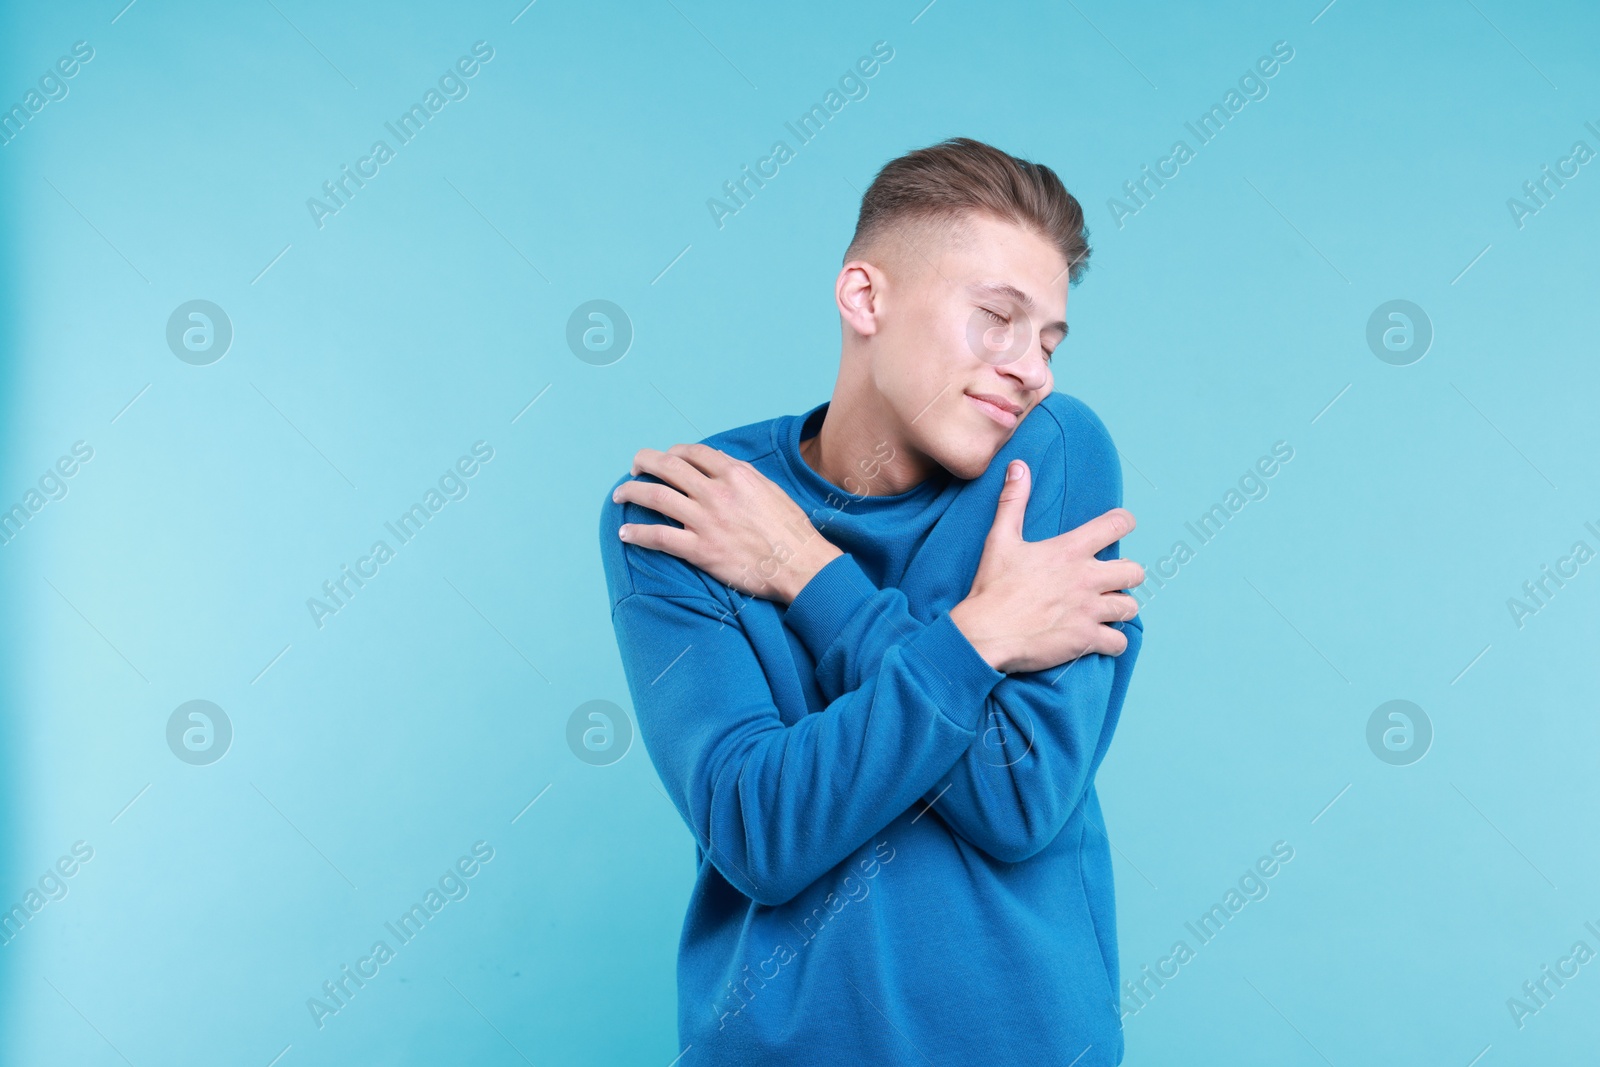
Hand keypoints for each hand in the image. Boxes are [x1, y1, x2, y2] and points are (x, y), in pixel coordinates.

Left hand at [612, 443, 842, 604]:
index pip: (693, 453)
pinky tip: (625, 533)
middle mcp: (717, 492)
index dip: (672, 452)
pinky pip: (659, 537)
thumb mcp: (770, 490)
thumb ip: (742, 473)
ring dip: (631, 492)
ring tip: (618, 495)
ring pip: (656, 497)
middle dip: (644, 463)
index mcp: (735, 474)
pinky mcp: (701, 550)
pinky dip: (637, 533)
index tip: (664, 459)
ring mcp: (706, 521)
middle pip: (668, 467)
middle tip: (634, 468)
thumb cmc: (791, 530)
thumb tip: (718, 459)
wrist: (802, 565)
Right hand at [948, 460, 1144, 673]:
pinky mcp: (1086, 639)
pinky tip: (1100, 639)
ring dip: (1120, 608)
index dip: (1123, 523)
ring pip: (1130, 607)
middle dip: (1126, 574)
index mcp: (1069, 550)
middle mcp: (1086, 578)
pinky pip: (1119, 642)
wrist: (984, 633)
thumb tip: (1018, 466)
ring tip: (1106, 610)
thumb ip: (1013, 501)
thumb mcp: (999, 540)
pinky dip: (1112, 642)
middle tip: (1110, 580)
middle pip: (1135, 571)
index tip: (1120, 527)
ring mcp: (1089, 610)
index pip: (1116, 525)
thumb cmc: (992, 587)